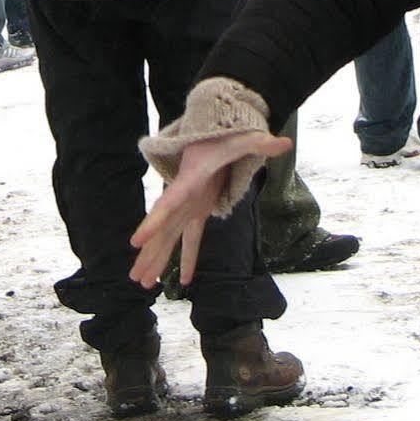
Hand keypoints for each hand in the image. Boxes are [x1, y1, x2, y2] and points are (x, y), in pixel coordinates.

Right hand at [130, 131, 291, 289]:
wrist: (212, 136)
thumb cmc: (224, 138)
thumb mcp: (243, 139)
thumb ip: (261, 142)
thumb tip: (285, 143)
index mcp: (189, 181)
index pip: (167, 204)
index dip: (152, 223)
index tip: (135, 242)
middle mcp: (183, 197)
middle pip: (162, 229)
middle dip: (149, 253)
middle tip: (134, 277)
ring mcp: (188, 206)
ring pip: (169, 238)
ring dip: (157, 260)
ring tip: (144, 284)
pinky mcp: (197, 211)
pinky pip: (189, 240)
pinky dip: (186, 258)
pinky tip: (185, 280)